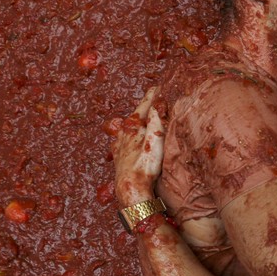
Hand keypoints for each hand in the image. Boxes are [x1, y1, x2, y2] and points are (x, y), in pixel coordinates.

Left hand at [113, 88, 164, 207]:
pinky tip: (123, 139)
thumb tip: (157, 106)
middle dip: (145, 107)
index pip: (144, 107)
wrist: (130, 188)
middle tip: (153, 97)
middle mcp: (123, 134)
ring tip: (142, 117)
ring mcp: (119, 145)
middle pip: (136, 116)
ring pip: (128, 128)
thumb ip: (156, 122)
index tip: (158, 86)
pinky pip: (122, 141)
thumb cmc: (144, 166)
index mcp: (132, 127)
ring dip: (136, 121)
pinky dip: (126, 136)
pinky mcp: (118, 157)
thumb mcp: (155, 141)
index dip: (152, 96)